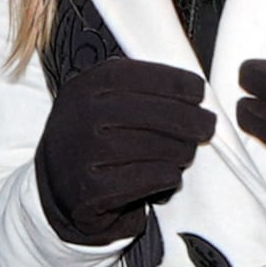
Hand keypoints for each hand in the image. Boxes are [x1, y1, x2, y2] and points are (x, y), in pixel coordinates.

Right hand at [34, 56, 215, 246]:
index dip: (177, 83)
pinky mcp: (94, 189)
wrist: (59, 188)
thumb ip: (138, 90)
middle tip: (206, 128)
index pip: (142, 77)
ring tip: (180, 155)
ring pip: (161, 147)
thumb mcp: (100, 103)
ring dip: (181, 153)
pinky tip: (164, 177)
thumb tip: (192, 90)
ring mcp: (85, 153)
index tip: (198, 93)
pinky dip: (168, 178)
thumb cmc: (93, 140)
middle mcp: (82, 115)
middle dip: (192, 121)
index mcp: (85, 87)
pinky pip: (154, 177)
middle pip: (158, 113)